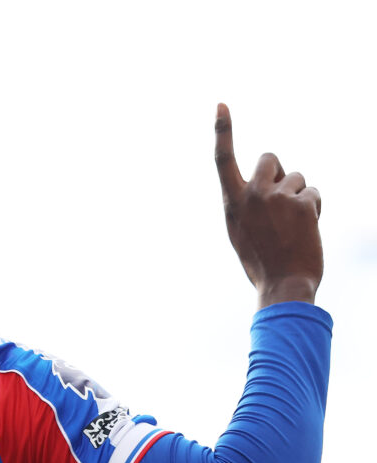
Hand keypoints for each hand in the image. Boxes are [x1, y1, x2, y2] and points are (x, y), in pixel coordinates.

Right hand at [214, 103, 322, 307]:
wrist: (283, 284)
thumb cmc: (262, 261)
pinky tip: (307, 229)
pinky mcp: (302, 203)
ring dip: (298, 196)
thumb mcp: (241, 231)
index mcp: (231, 203)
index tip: (221, 105)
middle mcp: (251, 195)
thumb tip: (267, 180)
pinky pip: (313, 193)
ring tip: (293, 225)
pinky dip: (314, 209)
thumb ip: (246, 203)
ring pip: (296, 178)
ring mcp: (277, 198)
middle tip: (281, 197)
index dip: (223, 130)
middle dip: (278, 171)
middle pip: (269, 158)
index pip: (223, 160)